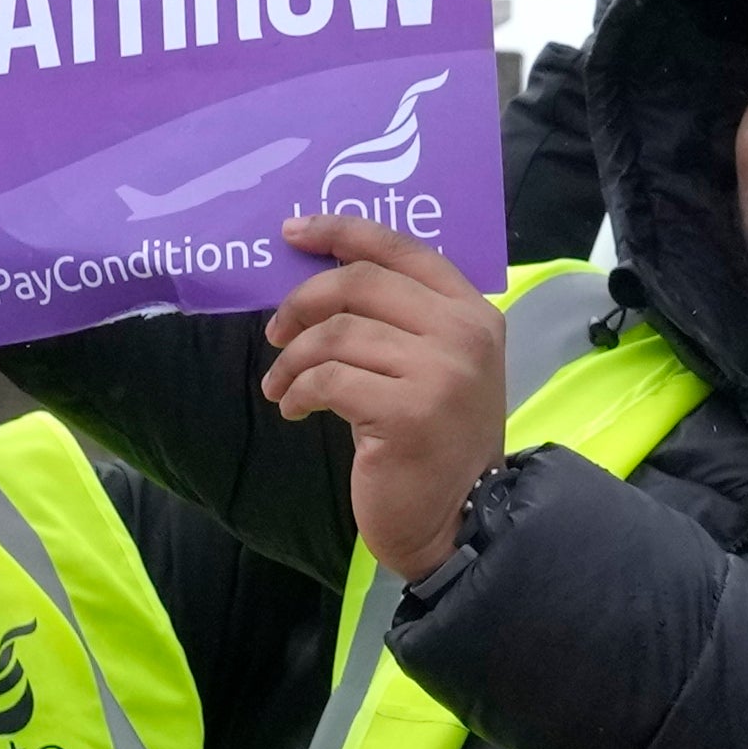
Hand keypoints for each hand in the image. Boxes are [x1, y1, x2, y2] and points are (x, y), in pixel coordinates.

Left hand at [264, 208, 508, 578]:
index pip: (402, 250)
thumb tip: (323, 281)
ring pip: (337, 334)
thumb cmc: (436, 440)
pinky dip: (298, 392)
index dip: (342, 232)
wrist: (458, 516)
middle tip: (275, 332)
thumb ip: (403, 321)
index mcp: (472, 311)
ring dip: (292, 359)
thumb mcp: (438, 366)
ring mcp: (441, 372)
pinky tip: (296, 409)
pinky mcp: (408, 412)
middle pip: (361, 284)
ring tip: (281, 386)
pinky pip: (329, 380)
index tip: (293, 233)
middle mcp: (464, 333)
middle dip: (303, 302)